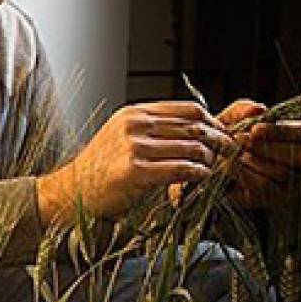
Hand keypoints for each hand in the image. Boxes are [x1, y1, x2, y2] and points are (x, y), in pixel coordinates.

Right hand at [37, 101, 233, 223]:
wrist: (70, 192)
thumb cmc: (100, 171)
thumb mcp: (126, 139)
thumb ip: (157, 132)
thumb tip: (194, 131)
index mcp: (135, 114)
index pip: (190, 109)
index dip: (214, 122)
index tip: (223, 136)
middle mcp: (134, 125)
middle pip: (195, 126)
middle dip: (220, 141)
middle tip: (229, 154)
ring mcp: (133, 147)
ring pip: (192, 147)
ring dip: (210, 160)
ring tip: (214, 169)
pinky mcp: (134, 171)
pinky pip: (181, 169)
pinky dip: (198, 174)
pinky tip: (201, 179)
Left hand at [216, 99, 300, 206]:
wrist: (214, 168)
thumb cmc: (232, 141)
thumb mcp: (234, 121)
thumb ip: (243, 111)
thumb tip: (258, 108)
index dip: (282, 130)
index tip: (255, 129)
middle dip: (269, 147)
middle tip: (240, 140)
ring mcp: (298, 184)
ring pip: (283, 172)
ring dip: (253, 160)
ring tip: (231, 152)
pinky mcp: (278, 200)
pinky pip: (265, 188)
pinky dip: (244, 174)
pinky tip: (228, 166)